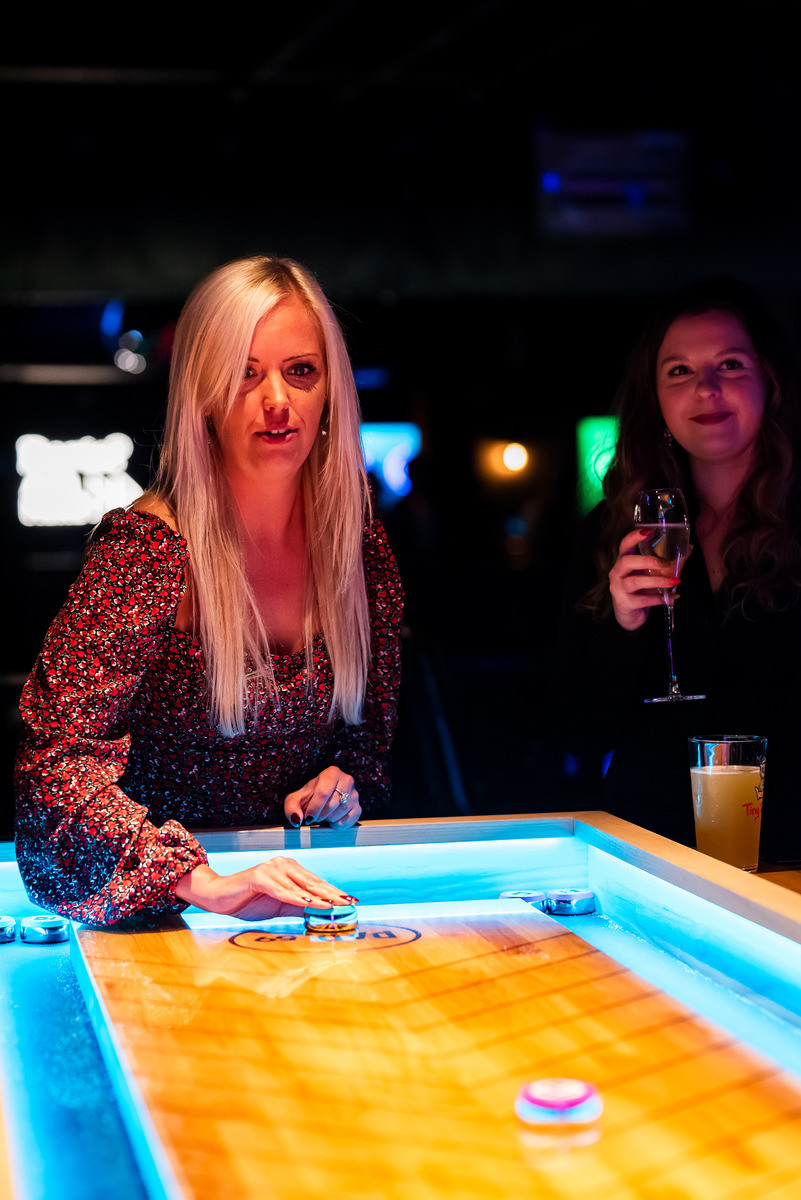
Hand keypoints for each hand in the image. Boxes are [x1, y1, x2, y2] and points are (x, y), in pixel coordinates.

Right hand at [174, 857, 357, 920]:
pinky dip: (295, 898)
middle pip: (313, 882)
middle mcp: (283, 864)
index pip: (316, 883)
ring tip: (335, 905)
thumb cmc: (249, 900)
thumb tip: (321, 911)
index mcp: (290, 869)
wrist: (219, 898)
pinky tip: (308, 903)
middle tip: (350, 902)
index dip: (334, 892)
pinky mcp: (260, 876)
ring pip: (300, 886)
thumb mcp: (279, 905)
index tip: (350, 901)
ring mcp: (272, 868)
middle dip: (333, 894)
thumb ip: (298, 906)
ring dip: (318, 897)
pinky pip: (281, 890)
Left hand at [284, 765, 361, 828]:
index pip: (324, 792)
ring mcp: (354, 794)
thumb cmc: (308, 797)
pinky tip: (332, 821)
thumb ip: (291, 808)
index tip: (308, 817)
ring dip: (328, 818)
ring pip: (340, 812)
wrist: (319, 799)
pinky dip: (339, 824)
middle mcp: (346, 780)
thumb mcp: (295, 799)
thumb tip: (297, 819)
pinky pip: (350, 819)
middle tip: (313, 817)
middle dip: (320, 814)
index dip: (314, 808)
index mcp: (331, 773)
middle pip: (332, 803)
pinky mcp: (358, 807)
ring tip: (323, 815)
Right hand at [608, 529, 682, 631]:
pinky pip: (642, 600)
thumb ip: (668, 562)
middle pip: (626, 561)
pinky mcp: (625, 603)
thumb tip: (689, 547)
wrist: (631, 615)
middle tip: (665, 563)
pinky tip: (670, 598)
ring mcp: (618, 588)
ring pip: (635, 582)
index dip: (634, 537)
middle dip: (647, 561)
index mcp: (624, 561)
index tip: (649, 531)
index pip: (624, 545)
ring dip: (657, 581)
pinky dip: (658, 599)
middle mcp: (617, 573)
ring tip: (674, 582)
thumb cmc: (641, 590)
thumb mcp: (652, 574)